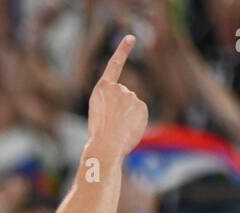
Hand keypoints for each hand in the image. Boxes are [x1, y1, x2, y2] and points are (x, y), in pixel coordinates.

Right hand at [86, 35, 148, 160]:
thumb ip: (113, 105)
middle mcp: (117, 88)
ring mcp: (130, 95)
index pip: (114, 64)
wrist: (105, 147)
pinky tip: (127, 130)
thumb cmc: (98, 136)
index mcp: (101, 89)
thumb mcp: (99, 114)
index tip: (131, 38)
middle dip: (120, 109)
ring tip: (117, 129)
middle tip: (110, 124)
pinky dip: (135, 122)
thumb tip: (132, 109)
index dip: (123, 50)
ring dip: (127, 117)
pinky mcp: (141, 105)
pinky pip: (139, 113)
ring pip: (132, 106)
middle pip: (123, 96)